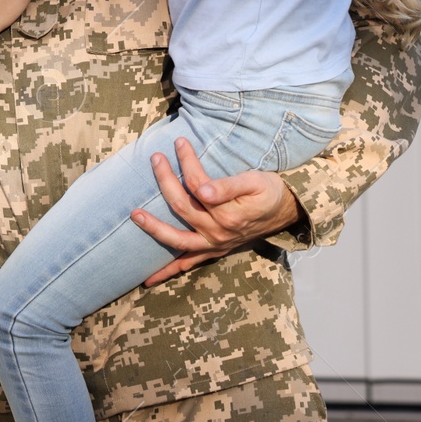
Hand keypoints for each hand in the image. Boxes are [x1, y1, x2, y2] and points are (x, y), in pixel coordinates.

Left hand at [129, 136, 301, 286]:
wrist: (285, 212)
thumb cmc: (269, 192)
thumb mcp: (255, 182)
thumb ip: (229, 187)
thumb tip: (203, 191)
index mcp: (228, 214)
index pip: (197, 184)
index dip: (187, 161)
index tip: (180, 142)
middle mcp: (218, 233)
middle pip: (181, 207)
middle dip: (165, 181)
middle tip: (155, 159)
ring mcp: (213, 245)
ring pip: (177, 240)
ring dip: (154, 228)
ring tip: (135, 216)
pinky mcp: (212, 251)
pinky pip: (186, 265)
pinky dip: (167, 271)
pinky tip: (147, 279)